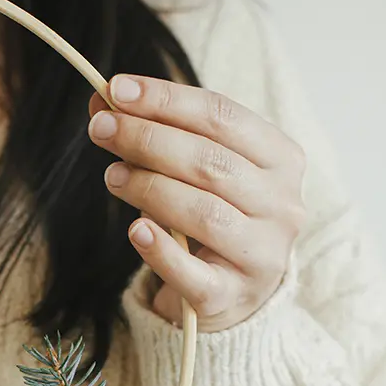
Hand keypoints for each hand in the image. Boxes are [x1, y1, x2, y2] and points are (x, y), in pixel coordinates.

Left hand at [88, 74, 305, 330]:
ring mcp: (262, 255)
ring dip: (149, 188)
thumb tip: (102, 101)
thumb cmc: (216, 213)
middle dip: (148, 140)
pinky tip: (135, 229)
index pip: (222, 116)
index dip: (166, 100)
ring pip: (203, 212)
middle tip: (102, 130)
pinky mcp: (232, 296)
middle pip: (210, 162)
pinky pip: (193, 273)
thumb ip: (159, 131)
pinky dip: (161, 250)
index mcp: (282, 159)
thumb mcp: (197, 168)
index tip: (116, 90)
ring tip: (112, 176)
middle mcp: (283, 206)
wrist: (234, 289)